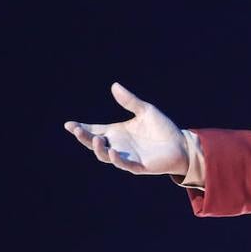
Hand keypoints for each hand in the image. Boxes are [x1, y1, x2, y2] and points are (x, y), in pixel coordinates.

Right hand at [64, 82, 188, 176]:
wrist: (181, 144)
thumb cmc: (162, 129)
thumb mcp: (145, 110)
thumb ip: (130, 101)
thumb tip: (114, 86)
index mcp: (117, 132)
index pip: (95, 130)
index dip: (81, 128)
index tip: (68, 124)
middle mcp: (118, 145)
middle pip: (95, 143)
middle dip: (84, 137)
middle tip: (76, 129)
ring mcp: (127, 157)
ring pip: (105, 156)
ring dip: (99, 149)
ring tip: (97, 139)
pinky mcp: (138, 166)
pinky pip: (124, 164)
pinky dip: (117, 159)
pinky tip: (112, 152)